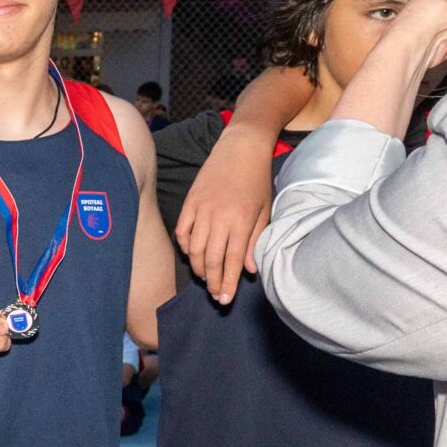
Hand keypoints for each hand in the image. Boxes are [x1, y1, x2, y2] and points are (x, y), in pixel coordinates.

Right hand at [177, 134, 277, 302]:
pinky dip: (185, 246)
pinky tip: (192, 254)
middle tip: (215, 295)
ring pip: (194, 249)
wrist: (241, 147)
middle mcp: (220, 217)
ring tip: (205, 278)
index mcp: (242, 220)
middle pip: (211, 259)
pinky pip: (182, 231)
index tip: (225, 299)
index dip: (227, 283)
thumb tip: (248, 269)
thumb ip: (256, 240)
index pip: (231, 260)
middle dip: (212, 282)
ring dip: (198, 268)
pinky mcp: (190, 201)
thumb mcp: (264, 209)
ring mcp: (202, 209)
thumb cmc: (257, 179)